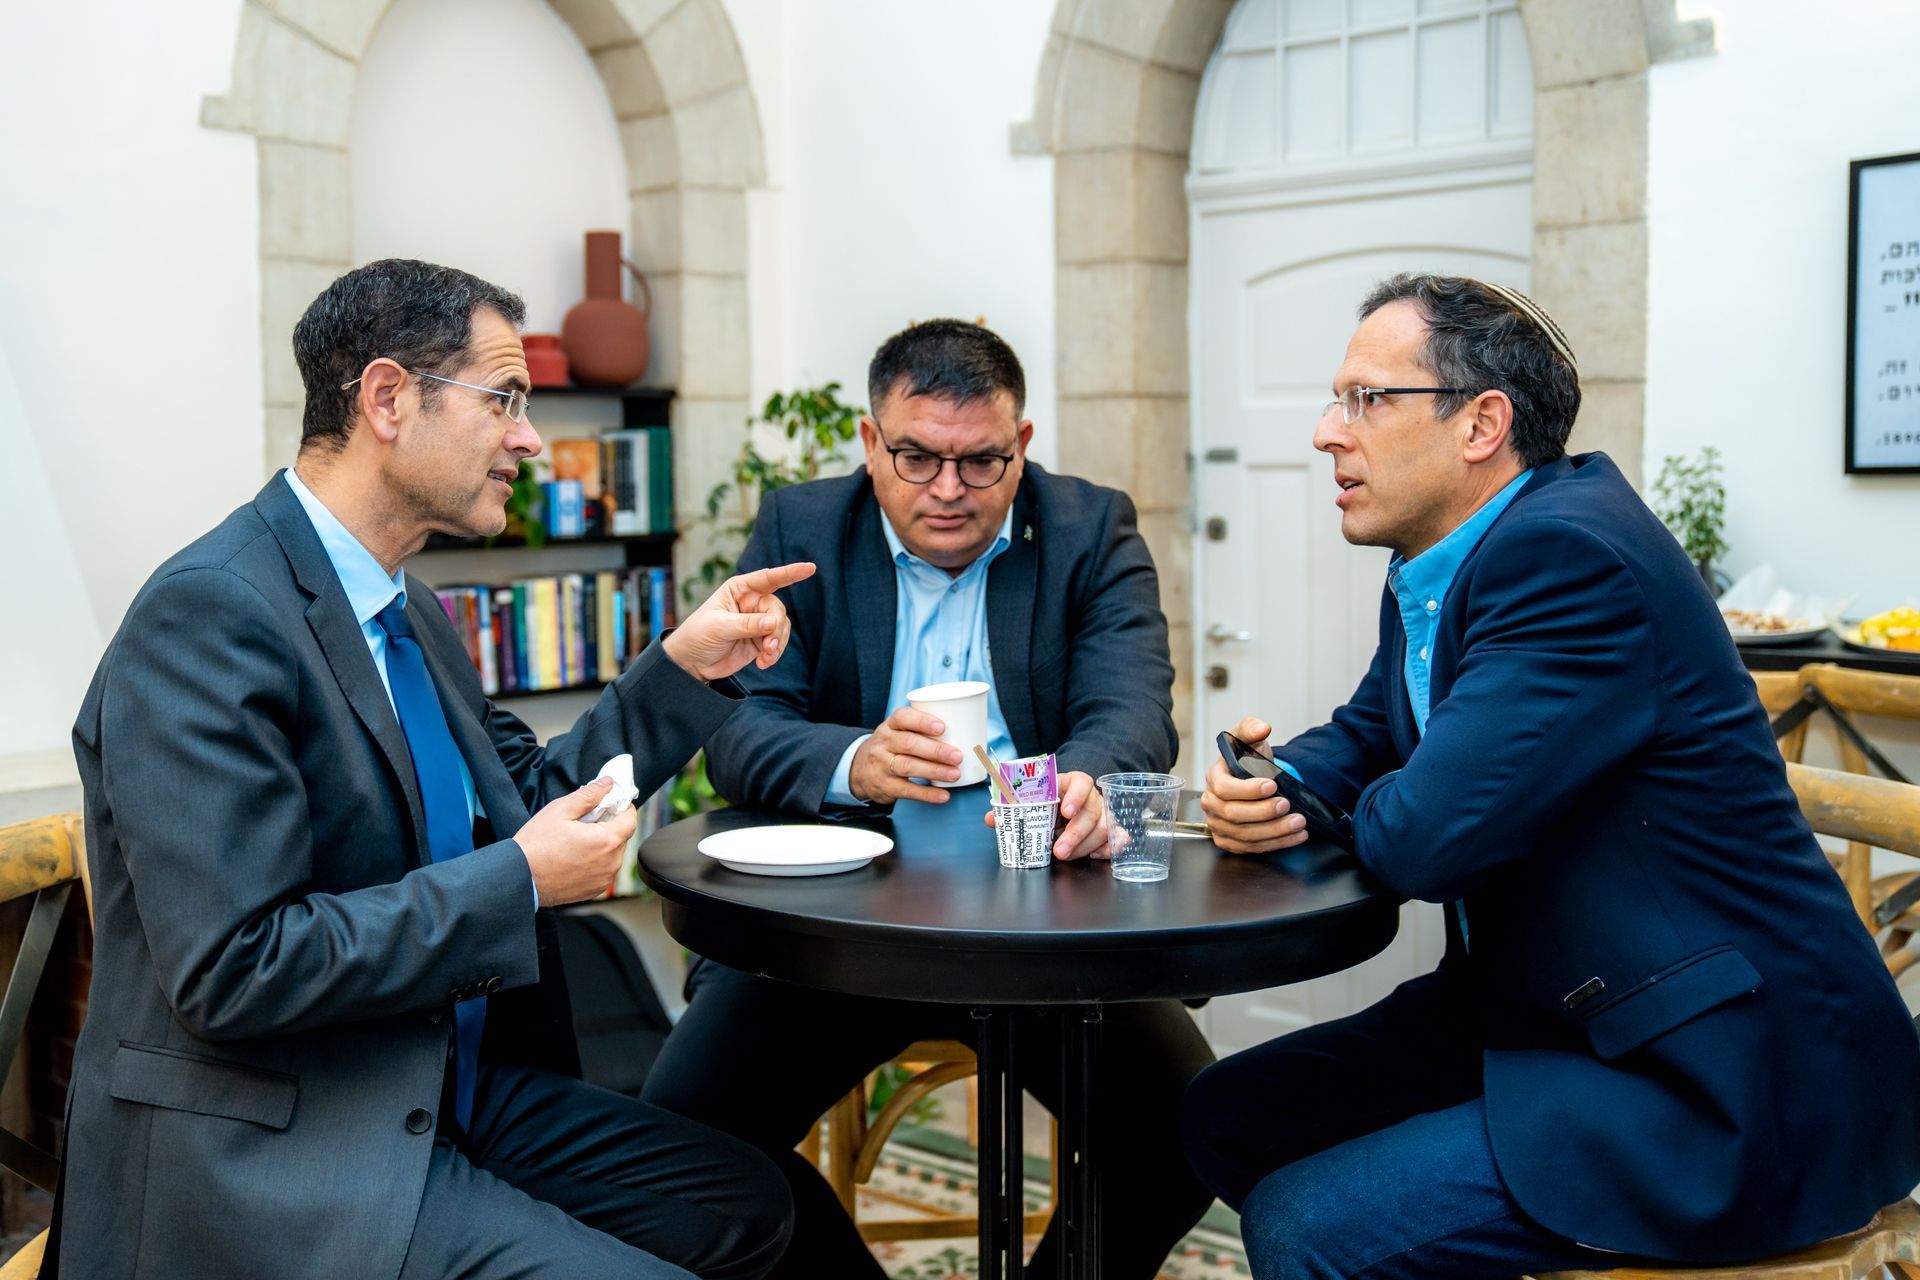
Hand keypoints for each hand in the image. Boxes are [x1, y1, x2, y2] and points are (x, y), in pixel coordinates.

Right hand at [517, 778, 640, 905]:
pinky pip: (603, 870)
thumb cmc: (536, 845)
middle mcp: (610, 863)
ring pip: (612, 855)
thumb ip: (589, 794)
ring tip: (577, 839)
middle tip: (587, 820)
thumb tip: (607, 784)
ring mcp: (603, 880)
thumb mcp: (560, 810)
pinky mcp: (593, 890)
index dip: (623, 808)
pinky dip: (595, 861)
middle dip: (609, 825)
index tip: (611, 803)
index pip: (630, 820)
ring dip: (602, 844)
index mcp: (606, 841)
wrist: (519, 878)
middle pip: (621, 837)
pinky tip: (575, 856)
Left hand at [663, 562, 816, 682]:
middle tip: (768, 646)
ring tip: (765, 658)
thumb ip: (747, 624)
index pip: (768, 578)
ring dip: (777, 643)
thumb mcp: (719, 627)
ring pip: (781, 627)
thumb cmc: (697, 636)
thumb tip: (772, 622)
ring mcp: (757, 622)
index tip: (810, 568)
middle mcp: (751, 602)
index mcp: (739, 589)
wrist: (691, 663)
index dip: (790, 572)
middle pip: (777, 609)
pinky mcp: (760, 641)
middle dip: (775, 628)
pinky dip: (775, 654)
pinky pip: (778, 643)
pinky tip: (763, 663)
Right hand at [849, 706, 964, 804]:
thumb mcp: (898, 733)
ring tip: (955, 774)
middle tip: (957, 755)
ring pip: (907, 766)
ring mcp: (883, 765)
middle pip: (909, 744)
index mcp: (890, 726)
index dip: (922, 721)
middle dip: (936, 750)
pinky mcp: (886, 786)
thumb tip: (964, 733)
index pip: (902, 718)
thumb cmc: (891, 747)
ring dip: (934, 770)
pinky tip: (943, 795)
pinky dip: (927, 794)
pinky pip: (907, 790)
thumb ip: (922, 731)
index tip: (942, 727)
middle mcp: (884, 744)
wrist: (860, 770)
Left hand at [982, 769, 1109, 859]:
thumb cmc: (1049, 801)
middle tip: (1058, 850)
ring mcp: (1104, 813)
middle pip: (1092, 811)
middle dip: (1075, 833)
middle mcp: (1092, 796)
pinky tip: (1093, 855)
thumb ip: (1014, 808)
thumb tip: (991, 819)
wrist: (1067, 803)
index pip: (1081, 782)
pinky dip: (1107, 849)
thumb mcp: (1033, 800)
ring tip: (1066, 856)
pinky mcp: (1110, 829)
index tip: (1065, 811)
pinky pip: (1118, 839)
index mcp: (1071, 783)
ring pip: (1104, 828)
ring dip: (1085, 845)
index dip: (1075, 796)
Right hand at [1199, 716, 1308, 854]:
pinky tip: (1295, 836)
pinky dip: (1277, 844)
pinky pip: (1251, 847)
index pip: (1225, 789)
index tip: (1272, 785)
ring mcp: (1218, 825)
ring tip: (1298, 822)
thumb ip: (1251, 728)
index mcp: (1214, 779)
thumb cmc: (1246, 759)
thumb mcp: (1247, 738)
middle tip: (1287, 805)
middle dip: (1264, 812)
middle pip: (1234, 815)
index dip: (1249, 790)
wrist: (1250, 778)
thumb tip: (1262, 728)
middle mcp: (1211, 804)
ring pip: (1245, 835)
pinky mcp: (1229, 841)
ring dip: (1275, 831)